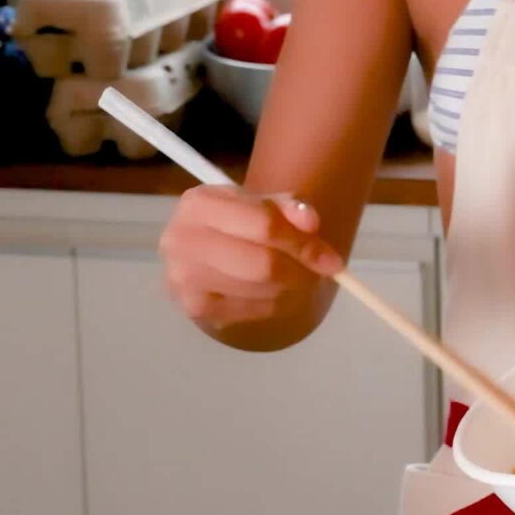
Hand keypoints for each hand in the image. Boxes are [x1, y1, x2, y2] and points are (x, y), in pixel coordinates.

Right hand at [159, 185, 345, 333]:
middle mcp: (181, 239)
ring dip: (290, 290)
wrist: (204, 249)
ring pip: (258, 290)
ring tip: (298, 281)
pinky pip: (248, 312)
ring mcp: (183, 276)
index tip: (332, 261)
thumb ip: (291, 207)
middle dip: (301, 273)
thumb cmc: (238, 221)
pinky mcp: (192, 306)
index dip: (304, 244)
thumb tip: (311, 222)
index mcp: (200, 203)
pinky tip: (275, 293)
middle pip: (262, 264)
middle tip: (320, 275)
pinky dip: (272, 305)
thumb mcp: (264, 203)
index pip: (265, 225)